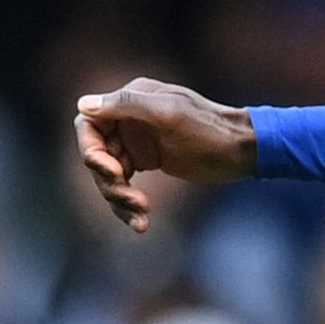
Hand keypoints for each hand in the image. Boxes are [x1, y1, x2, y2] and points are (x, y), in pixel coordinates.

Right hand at [74, 78, 256, 231]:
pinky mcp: (146, 160)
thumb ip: (127, 106)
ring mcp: (136, 141)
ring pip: (108, 175)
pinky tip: (141, 222)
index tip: (114, 172)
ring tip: (142, 214)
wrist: (241, 150)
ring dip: (119, 198)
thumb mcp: (169, 114)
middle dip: (109, 182)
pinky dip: (128, 205)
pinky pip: (124, 184)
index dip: (91, 151)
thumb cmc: (209, 128)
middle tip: (133, 200)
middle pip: (96, 155)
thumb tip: (83, 105)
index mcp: (130, 101)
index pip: (88, 125)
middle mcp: (128, 119)